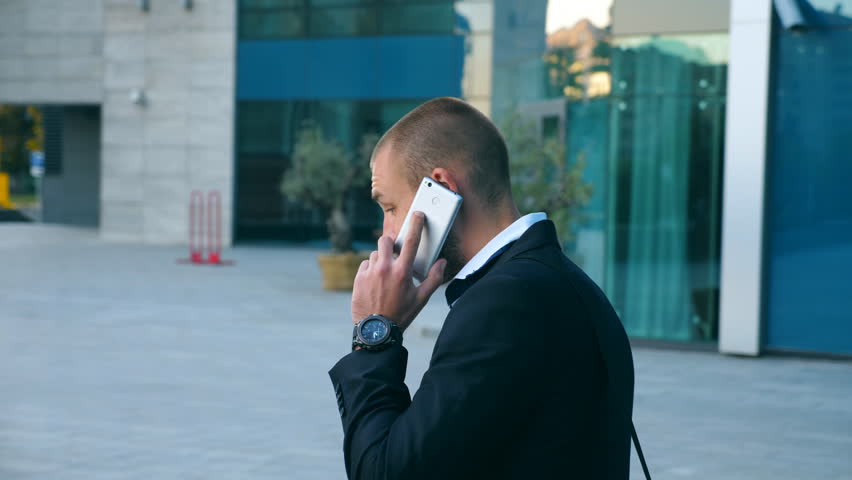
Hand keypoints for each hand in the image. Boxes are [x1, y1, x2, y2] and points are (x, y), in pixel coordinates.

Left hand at [351, 211, 446, 331]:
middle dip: (390, 243)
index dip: (416, 224)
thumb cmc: (401, 315)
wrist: (376, 331)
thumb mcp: (421, 299)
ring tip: (386, 275)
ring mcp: (370, 272)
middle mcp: (385, 268)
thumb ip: (434, 278)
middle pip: (385, 240)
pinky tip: (375, 282)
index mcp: (403, 272)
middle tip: (395, 253)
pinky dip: (370, 270)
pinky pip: (365, 265)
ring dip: (381, 259)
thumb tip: (442, 262)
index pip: (411, 241)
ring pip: (375, 254)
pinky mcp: (358, 278)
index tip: (418, 215)